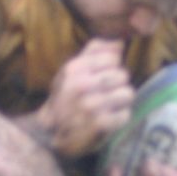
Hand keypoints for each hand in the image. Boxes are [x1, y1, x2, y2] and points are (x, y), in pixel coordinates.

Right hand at [37, 38, 133, 157]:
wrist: (49, 133)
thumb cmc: (65, 97)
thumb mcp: (71, 70)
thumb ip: (94, 51)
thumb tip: (120, 42)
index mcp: (74, 68)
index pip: (113, 58)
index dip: (112, 67)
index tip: (103, 77)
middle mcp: (81, 85)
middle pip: (123, 75)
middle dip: (118, 85)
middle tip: (106, 94)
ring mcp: (91, 105)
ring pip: (128, 94)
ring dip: (121, 102)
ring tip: (109, 106)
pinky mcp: (100, 124)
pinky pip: (125, 114)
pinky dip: (120, 118)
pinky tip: (108, 119)